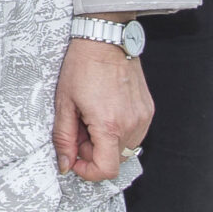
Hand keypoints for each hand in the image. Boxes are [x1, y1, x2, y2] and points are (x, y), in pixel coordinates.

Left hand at [54, 35, 152, 181]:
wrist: (105, 40)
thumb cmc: (82, 67)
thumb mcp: (64, 103)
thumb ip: (64, 138)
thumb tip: (65, 164)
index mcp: (110, 126)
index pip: (107, 170)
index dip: (88, 171)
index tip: (75, 159)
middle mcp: (132, 125)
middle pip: (115, 159)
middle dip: (93, 151)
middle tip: (79, 128)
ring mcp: (143, 118)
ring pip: (124, 147)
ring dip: (106, 141)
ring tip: (91, 116)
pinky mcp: (148, 110)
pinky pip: (134, 133)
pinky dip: (118, 130)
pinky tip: (105, 109)